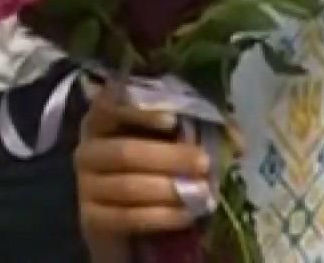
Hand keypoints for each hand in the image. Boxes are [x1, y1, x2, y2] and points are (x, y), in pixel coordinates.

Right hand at [74, 89, 209, 257]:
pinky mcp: (91, 219)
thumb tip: (238, 141)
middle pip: (125, 152)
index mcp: (104, 118)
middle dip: (168, 158)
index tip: (173, 119)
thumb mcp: (171, 137)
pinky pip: (127, 218)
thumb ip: (199, 128)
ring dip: (169, 190)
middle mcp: (87, 148)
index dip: (140, 111)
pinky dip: (161, 217)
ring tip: (202, 193)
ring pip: (128, 187)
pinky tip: (186, 214)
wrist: (125, 210)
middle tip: (204, 163)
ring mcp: (85, 185)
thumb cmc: (152, 160)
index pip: (111, 105)